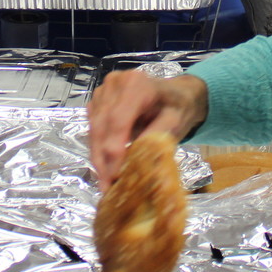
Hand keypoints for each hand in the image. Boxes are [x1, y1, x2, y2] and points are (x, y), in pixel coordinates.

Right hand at [87, 70, 208, 188]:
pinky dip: (98, 149)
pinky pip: (93, 129)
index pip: (118, 120)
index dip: (113, 149)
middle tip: (107, 187)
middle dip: (103, 159)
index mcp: (136, 85)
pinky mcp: (97, 102)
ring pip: (93, 130)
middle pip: (102, 126)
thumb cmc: (177, 107)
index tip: (115, 175)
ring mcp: (103, 91)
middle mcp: (115, 83)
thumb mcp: (174, 123)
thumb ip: (156, 138)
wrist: (175, 94)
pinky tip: (105, 168)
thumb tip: (135, 162)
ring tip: (105, 183)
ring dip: (98, 157)